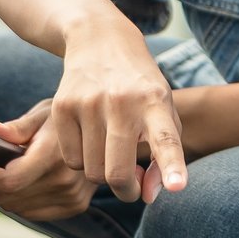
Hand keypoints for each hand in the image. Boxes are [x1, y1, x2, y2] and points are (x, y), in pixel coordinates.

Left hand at [0, 103, 100, 219]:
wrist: (105, 132)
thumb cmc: (68, 117)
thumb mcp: (43, 113)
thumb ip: (14, 127)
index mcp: (55, 156)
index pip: (9, 181)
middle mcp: (66, 181)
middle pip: (8, 197)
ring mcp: (72, 197)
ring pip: (16, 207)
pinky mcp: (75, 206)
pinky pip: (31, 212)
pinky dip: (13, 201)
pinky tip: (5, 184)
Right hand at [47, 15, 187, 202]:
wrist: (99, 41)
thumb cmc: (139, 87)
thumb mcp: (163, 112)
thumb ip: (164, 157)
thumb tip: (148, 196)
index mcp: (154, 102)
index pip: (165, 138)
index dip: (171, 165)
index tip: (177, 187)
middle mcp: (121, 101)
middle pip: (116, 172)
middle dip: (125, 190)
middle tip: (130, 186)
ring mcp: (88, 103)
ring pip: (92, 171)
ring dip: (102, 173)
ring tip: (110, 154)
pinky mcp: (61, 106)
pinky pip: (71, 159)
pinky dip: (82, 160)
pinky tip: (90, 141)